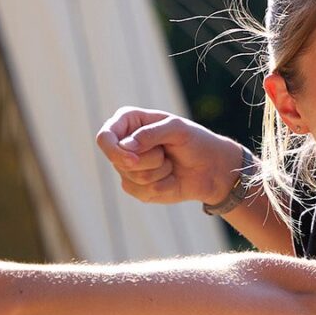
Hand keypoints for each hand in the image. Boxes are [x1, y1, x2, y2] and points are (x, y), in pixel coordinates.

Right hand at [95, 108, 248, 208]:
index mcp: (129, 122)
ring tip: (170, 164)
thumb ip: (150, 134)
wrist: (210, 168)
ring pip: (131, 178)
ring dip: (158, 173)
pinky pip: (140, 192)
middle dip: (149, 161)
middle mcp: (124, 144)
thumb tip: (126, 146)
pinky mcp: (136, 187)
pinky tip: (170, 178)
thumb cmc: (195, 142)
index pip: (105, 137)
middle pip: (119, 161)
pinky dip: (161, 187)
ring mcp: (128, 167)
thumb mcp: (177, 129)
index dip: (114, 151)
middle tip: (166, 153)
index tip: (132, 160)